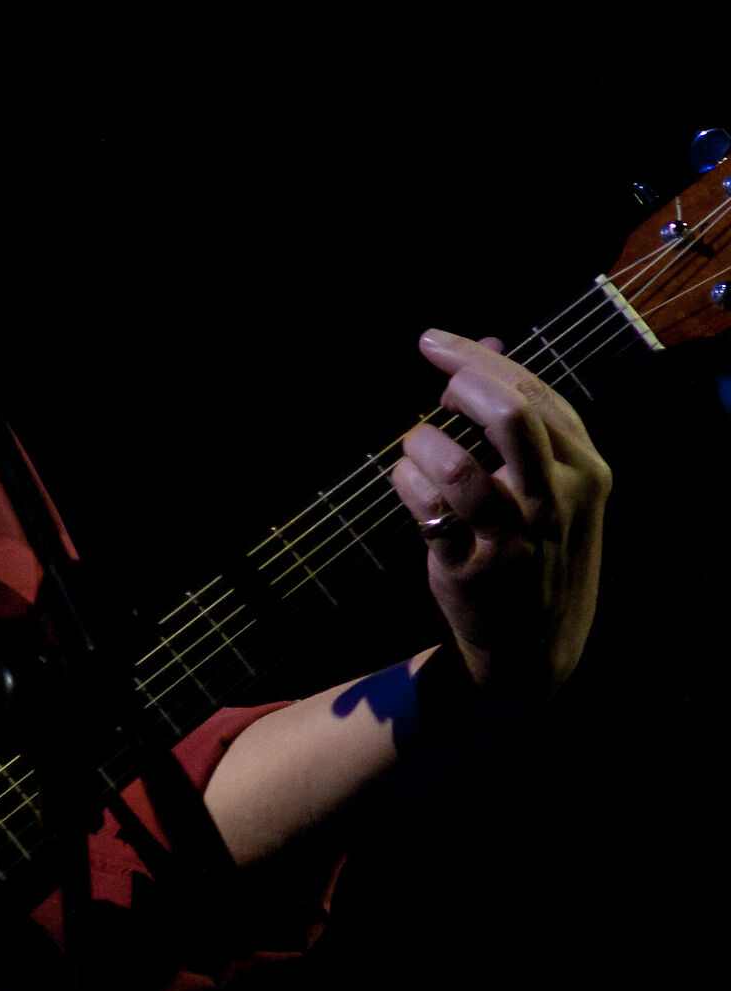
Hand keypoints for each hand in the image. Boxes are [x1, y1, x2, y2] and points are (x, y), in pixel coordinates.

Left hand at [391, 330, 611, 701]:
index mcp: (585, 470)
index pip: (532, 391)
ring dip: (421, 441)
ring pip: (456, 465)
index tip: (432, 343)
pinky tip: (407, 481)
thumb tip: (488, 341)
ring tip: (417, 446)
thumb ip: (526, 416)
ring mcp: (515, 537)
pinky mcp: (472, 569)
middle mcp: (556, 501)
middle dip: (460, 383)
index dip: (475, 358)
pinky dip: (405, 480)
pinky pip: (425, 507)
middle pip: (509, 415)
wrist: (534, 648)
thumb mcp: (554, 485)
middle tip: (435, 390)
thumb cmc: (539, 549)